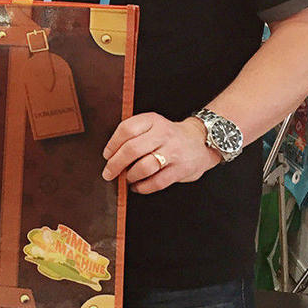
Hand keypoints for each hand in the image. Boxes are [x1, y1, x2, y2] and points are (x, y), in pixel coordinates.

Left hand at [102, 113, 219, 193]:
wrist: (200, 140)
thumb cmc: (168, 135)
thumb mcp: (152, 125)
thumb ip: (133, 135)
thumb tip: (110, 156)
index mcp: (152, 120)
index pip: (126, 129)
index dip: (112, 144)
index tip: (106, 155)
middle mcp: (163, 134)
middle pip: (132, 149)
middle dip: (115, 164)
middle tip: (108, 173)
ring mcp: (173, 152)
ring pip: (144, 167)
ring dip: (130, 176)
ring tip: (126, 178)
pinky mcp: (181, 169)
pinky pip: (157, 182)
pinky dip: (142, 187)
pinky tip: (137, 186)